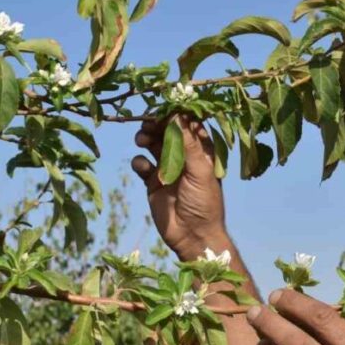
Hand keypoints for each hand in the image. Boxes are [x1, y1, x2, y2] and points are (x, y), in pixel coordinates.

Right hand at [131, 114, 226, 259]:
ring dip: (145, 138)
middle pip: (166, 131)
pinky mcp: (152, 181)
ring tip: (142, 139)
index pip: (187, 124)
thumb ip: (187, 144)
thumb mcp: (199, 171)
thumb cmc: (204, 202)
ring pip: (152, 144)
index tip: (163, 108)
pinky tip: (143, 168)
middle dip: (156, 124)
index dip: (175, 114)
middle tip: (147, 122)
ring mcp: (167, 167)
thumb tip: (177, 115)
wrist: (193, 235)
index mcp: (200, 151)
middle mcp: (183, 156)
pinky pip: (142, 164)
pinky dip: (140, 162)